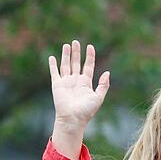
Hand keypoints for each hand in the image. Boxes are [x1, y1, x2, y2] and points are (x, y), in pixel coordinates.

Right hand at [49, 40, 109, 159]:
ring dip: (66, 55)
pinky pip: (54, 72)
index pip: (88, 66)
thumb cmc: (87, 110)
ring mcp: (66, 82)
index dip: (90, 56)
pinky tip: (52, 57)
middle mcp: (76, 81)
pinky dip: (53, 64)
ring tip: (67, 45)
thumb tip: (107, 73)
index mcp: (86, 83)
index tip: (90, 46)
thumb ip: (103, 85)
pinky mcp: (57, 84)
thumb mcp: (98, 97)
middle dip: (77, 52)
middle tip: (76, 41)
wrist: (73, 118)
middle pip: (76, 63)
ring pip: (66, 65)